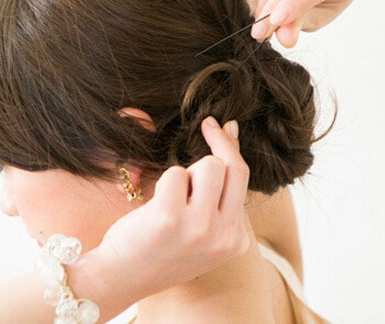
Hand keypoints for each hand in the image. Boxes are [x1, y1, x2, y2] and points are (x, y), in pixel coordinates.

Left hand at [98, 116, 249, 299]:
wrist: (122, 278)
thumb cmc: (162, 247)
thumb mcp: (204, 227)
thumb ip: (221, 189)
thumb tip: (232, 130)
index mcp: (235, 240)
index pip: (243, 178)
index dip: (232, 146)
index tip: (223, 125)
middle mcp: (223, 237)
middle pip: (232, 168)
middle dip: (215, 147)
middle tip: (198, 144)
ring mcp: (199, 229)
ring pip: (208, 166)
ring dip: (186, 171)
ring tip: (172, 195)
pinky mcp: (170, 218)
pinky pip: (175, 173)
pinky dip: (164, 180)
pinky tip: (155, 203)